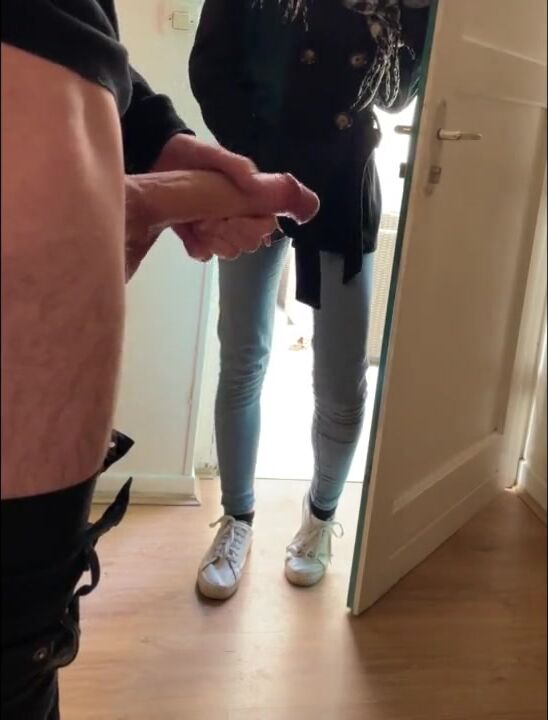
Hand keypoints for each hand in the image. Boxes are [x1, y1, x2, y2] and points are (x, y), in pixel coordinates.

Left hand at [152, 134, 283, 260]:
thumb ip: (237, 166)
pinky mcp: (197, 238)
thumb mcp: (213, 154)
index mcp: (248, 198)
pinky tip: (188, 231)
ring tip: (197, 223)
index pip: (266, 225)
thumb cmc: (191, 155)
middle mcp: (238, 217)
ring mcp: (218, 230)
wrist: (158, 160)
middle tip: (209, 218)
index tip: (232, 217)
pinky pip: (204, 254)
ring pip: (230, 252)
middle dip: (230, 234)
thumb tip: (257, 184)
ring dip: (214, 240)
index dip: (252, 227)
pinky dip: (196, 246)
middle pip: (250, 243)